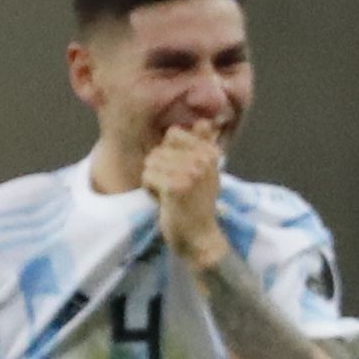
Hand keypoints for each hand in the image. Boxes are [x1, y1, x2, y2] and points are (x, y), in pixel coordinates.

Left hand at [142, 121, 223, 267]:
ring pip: (151, 162)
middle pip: (160, 148)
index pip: (174, 133)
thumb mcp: (206, 170)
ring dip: (155, 180)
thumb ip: (204, 145)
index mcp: (210, 152)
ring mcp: (190, 171)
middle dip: (160, 166)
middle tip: (176, 185)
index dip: (169, 151)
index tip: (182, 171)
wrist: (200, 238)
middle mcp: (203, 158)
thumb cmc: (198, 203)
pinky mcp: (176, 186)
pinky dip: (150, 190)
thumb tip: (205, 121)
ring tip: (171, 194)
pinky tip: (165, 201)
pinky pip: (148, 176)